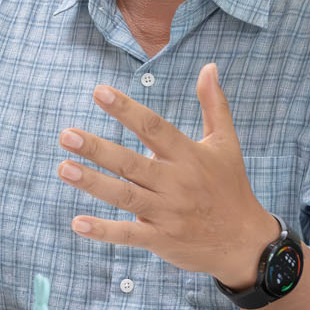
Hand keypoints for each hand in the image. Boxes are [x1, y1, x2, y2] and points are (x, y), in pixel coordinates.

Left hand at [57, 64, 276, 283]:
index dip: (126, 109)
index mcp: (188, 155)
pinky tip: (77, 223)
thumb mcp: (226, 143)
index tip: (99, 92)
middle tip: (66, 135)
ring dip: (93, 183)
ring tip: (64, 168)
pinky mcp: (162, 238)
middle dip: (98, 149)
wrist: (245, 242)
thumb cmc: (231, 187)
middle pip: (131, 163)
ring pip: (125, 195)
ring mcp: (168, 212)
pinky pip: (129, 234)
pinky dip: (104, 230)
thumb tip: (209, 66)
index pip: (153, 127)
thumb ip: (213, 104)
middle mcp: (176, 182)